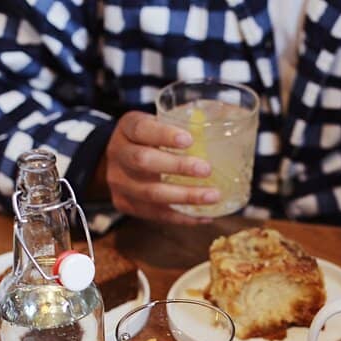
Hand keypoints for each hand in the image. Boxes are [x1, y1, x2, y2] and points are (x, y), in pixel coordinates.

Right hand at [103, 111, 219, 223]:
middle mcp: (118, 155)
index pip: (141, 129)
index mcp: (126, 129)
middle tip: (206, 169)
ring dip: (185, 197)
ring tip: (213, 196)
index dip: (164, 135)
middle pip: (143, 162)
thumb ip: (179, 125)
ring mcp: (120, 183)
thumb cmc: (147, 139)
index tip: (189, 139)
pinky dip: (182, 216)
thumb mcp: (155, 123)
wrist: (116, 161)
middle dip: (177, 167)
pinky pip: (156, 214)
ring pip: (151, 194)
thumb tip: (223, 127)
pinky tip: (204, 215)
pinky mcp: (126, 205)